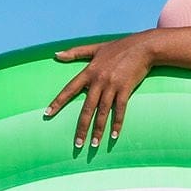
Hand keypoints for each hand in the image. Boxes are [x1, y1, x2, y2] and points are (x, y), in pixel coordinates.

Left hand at [44, 33, 159, 150]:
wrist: (143, 47)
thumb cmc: (119, 47)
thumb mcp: (95, 48)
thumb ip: (75, 52)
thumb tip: (56, 55)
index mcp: (89, 71)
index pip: (70, 89)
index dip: (58, 101)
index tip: (48, 113)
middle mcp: (98, 81)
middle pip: (87, 108)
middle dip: (81, 128)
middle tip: (77, 144)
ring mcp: (112, 86)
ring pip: (102, 112)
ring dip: (98, 130)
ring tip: (94, 144)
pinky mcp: (125, 90)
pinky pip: (120, 110)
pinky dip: (117, 123)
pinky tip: (114, 136)